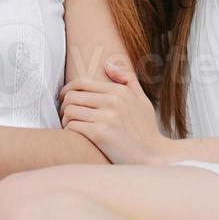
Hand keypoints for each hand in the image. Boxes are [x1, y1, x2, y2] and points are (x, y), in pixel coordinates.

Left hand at [59, 57, 173, 164]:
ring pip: (69, 111)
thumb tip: (108, 63)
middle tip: (66, 116)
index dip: (67, 90)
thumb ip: (127, 79)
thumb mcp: (142, 100)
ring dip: (65, 120)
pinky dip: (69, 131)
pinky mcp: (100, 134)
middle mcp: (112, 100)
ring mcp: (106, 117)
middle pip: (72, 95)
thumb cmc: (146, 130)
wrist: (155, 157)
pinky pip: (73, 126)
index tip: (65, 100)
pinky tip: (75, 136)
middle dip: (64, 106)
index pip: (82, 82)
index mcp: (119, 91)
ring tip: (70, 126)